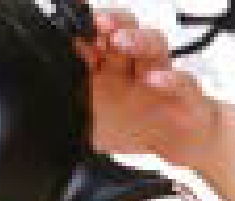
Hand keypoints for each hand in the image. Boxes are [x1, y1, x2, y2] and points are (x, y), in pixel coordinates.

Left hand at [75, 11, 224, 171]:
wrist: (185, 144)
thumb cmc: (144, 129)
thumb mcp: (98, 129)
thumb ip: (76, 118)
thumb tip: (48, 117)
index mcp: (113, 68)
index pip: (97, 37)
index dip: (83, 27)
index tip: (67, 22)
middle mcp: (137, 66)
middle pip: (126, 29)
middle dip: (110, 22)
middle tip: (95, 23)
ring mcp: (163, 76)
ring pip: (153, 45)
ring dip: (136, 39)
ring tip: (120, 42)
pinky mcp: (187, 95)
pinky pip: (181, 80)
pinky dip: (168, 78)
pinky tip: (155, 79)